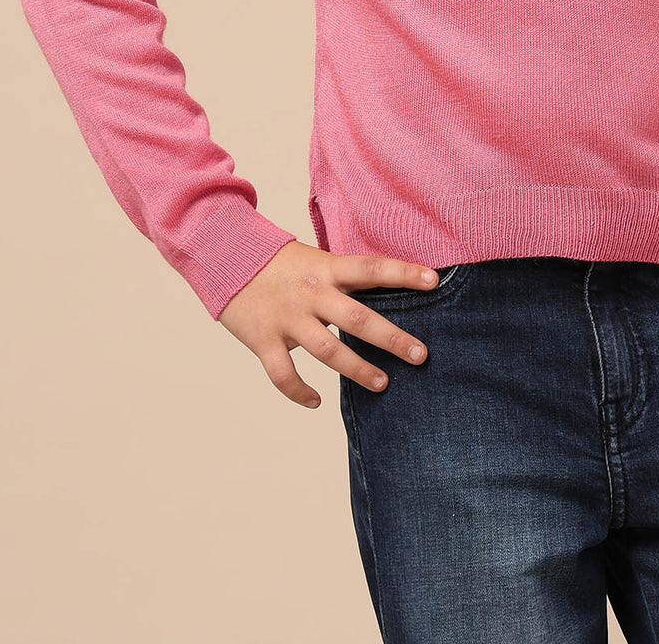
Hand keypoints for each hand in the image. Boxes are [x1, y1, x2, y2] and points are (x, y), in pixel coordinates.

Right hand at [216, 240, 439, 408]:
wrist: (224, 257)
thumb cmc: (276, 262)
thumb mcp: (314, 259)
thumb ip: (342, 278)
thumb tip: (383, 292)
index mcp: (326, 268)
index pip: (372, 268)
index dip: (404, 273)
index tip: (434, 280)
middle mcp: (311, 293)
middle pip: (359, 318)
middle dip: (392, 339)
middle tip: (421, 355)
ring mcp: (288, 318)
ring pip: (328, 351)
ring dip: (358, 370)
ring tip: (383, 384)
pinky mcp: (263, 340)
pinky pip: (284, 374)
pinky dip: (300, 392)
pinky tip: (316, 401)